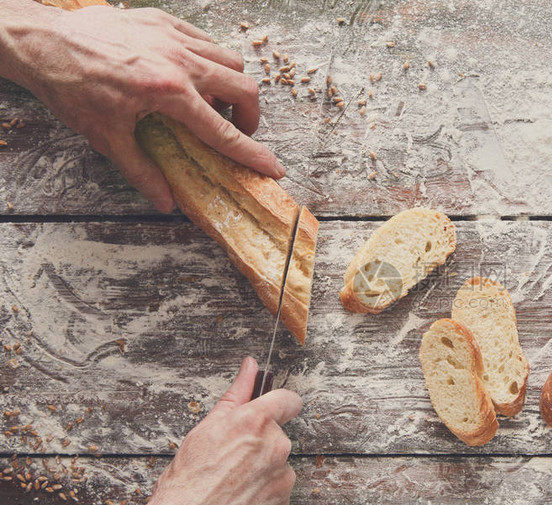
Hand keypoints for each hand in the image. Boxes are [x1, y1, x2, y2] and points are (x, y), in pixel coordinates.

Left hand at [1, 2, 284, 212]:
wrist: (42, 42)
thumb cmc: (71, 87)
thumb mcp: (107, 137)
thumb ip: (142, 171)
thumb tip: (166, 201)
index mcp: (170, 93)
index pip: (224, 132)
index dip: (252, 154)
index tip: (273, 168)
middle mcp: (180, 62)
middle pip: (243, 87)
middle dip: (250, 115)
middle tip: (237, 129)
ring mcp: (173, 36)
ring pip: (229, 60)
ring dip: (231, 85)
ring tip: (212, 102)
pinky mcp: (163, 20)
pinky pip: (205, 39)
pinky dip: (209, 60)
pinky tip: (192, 74)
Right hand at [67, 357, 301, 504]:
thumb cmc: (187, 482)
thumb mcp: (206, 429)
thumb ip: (236, 394)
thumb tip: (250, 367)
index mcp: (256, 422)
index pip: (288, 400)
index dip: (281, 404)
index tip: (276, 409)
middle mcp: (276, 446)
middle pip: (277, 436)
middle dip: (259, 444)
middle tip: (229, 461)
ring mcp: (282, 476)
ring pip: (277, 465)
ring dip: (261, 472)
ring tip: (230, 485)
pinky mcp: (282, 503)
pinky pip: (276, 491)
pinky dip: (262, 495)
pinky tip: (237, 501)